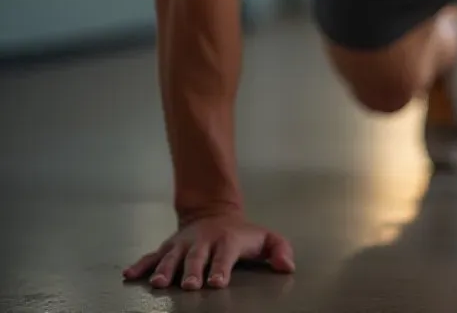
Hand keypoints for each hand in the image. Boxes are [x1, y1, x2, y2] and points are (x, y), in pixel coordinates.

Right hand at [122, 214, 294, 289]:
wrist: (215, 212)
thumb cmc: (241, 234)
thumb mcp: (264, 238)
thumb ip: (280, 249)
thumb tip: (288, 266)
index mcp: (227, 241)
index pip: (225, 255)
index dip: (221, 268)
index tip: (217, 282)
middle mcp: (203, 243)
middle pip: (196, 258)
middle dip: (192, 271)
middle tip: (189, 285)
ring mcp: (183, 246)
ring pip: (172, 258)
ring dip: (165, 270)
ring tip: (158, 283)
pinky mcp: (168, 248)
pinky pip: (151, 256)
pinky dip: (140, 264)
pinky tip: (129, 274)